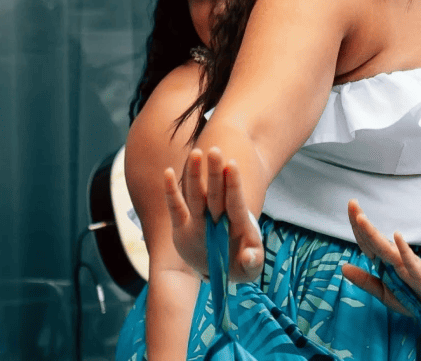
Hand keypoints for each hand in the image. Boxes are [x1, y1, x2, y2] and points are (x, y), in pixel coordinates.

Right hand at [165, 147, 263, 281]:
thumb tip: (249, 257)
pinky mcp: (183, 228)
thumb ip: (252, 263)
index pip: (235, 202)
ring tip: (196, 153)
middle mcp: (218, 217)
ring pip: (197, 194)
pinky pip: (176, 207)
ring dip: (195, 175)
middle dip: (215, 173)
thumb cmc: (240, 264)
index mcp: (237, 224)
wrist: (222, 269)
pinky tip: (168, 173)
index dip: (233, 185)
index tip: (231, 165)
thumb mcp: (250, 270)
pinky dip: (171, 191)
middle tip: (214, 150)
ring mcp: (200, 221)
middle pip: (216, 193)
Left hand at [342, 200, 420, 318]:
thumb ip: (365, 281)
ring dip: (373, 234)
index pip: (367, 242)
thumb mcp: (385, 294)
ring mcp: (408, 267)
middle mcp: (395, 260)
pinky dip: (403, 250)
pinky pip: (411, 262)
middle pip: (374, 240)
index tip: (351, 206)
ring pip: (387, 249)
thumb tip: (343, 267)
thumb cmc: (416, 296)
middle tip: (351, 201)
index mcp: (385, 263)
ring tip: (360, 219)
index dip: (357, 227)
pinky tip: (396, 236)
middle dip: (361, 222)